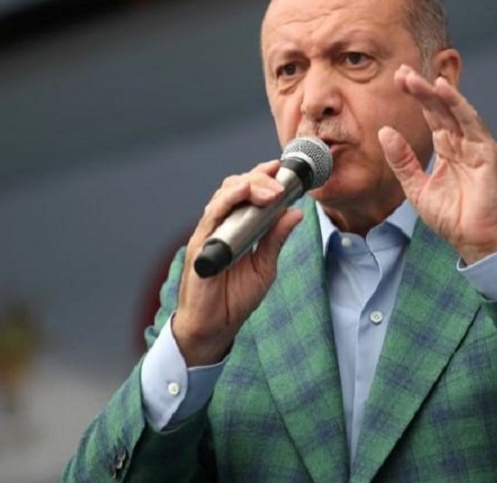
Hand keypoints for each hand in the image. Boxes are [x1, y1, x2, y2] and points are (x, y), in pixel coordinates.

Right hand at [172, 159, 302, 365]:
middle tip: (282, 182)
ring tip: (272, 189)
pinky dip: (229, 201)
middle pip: (236, 186)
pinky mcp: (201, 245)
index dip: (264, 176)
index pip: (248, 191)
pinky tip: (244, 193)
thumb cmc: (234, 298)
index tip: (284, 168)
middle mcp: (221, 224)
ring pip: (224, 195)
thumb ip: (276, 239)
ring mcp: (209, 233)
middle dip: (260, 177)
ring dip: (249, 186)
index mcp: (236, 227)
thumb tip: (295, 213)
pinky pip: (212, 216)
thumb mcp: (264, 266)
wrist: (214, 327)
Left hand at [378, 65, 496, 264]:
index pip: (431, 115)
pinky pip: (472, 124)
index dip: (416, 96)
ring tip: (415, 78)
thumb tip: (385, 132)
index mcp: (448, 149)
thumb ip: (402, 160)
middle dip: (422, 89)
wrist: (475, 241)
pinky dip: (458, 105)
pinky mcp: (487, 153)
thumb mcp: (416, 188)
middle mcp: (464, 143)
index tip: (398, 78)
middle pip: (441, 108)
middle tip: (401, 71)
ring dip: (436, 92)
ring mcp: (477, 146)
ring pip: (455, 111)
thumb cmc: (453, 218)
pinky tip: (443, 91)